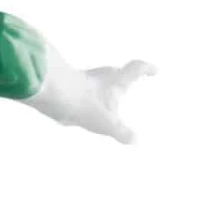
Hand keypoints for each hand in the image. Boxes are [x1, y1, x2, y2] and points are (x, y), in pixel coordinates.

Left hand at [29, 52, 156, 144]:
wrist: (52, 94)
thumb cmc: (84, 104)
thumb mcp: (106, 123)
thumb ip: (121, 132)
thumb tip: (135, 140)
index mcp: (116, 80)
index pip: (136, 69)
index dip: (147, 69)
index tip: (156, 71)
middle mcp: (101, 76)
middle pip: (116, 72)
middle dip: (123, 77)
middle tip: (130, 81)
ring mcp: (84, 79)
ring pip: (98, 80)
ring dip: (104, 87)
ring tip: (106, 97)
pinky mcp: (69, 85)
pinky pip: (84, 89)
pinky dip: (89, 96)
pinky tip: (83, 105)